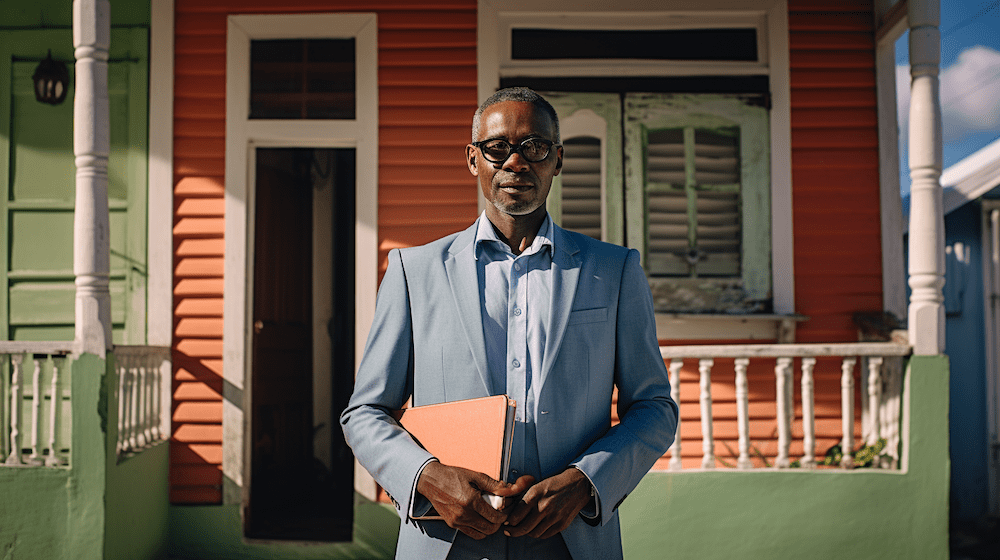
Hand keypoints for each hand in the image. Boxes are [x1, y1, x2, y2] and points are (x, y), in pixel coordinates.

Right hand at [416, 461, 533, 538]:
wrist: (431, 480)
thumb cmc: (451, 476)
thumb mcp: (474, 475)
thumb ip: (492, 484)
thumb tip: (508, 488)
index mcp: (471, 500)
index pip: (495, 516)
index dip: (505, 514)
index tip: (506, 509)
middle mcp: (464, 514)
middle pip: (490, 528)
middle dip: (499, 522)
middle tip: (501, 513)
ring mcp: (457, 521)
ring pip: (481, 534)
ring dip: (489, 527)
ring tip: (491, 516)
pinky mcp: (452, 524)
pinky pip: (471, 533)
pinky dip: (479, 530)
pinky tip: (480, 519)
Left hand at [502, 467, 591, 538]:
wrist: (577, 485)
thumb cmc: (555, 484)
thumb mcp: (537, 485)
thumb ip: (524, 497)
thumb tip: (511, 510)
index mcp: (536, 494)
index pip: (517, 514)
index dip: (509, 521)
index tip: (506, 523)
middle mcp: (544, 506)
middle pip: (524, 527)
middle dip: (513, 531)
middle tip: (509, 531)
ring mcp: (554, 516)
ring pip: (533, 533)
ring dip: (526, 533)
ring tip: (523, 530)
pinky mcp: (561, 524)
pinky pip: (545, 535)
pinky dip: (538, 534)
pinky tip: (535, 529)